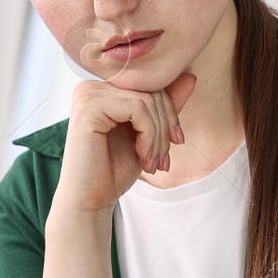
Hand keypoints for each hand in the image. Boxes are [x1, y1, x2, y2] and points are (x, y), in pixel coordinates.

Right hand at [55, 72, 194, 214]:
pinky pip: (137, 108)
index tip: (175, 143)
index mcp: (102, 90)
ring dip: (158, 136)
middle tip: (163, 160)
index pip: (149, 85)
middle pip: (150, 91)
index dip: (170, 113)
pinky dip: (149, 135)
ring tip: (153, 163)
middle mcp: (91, 87)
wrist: (90, 200)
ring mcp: (87, 95)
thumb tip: (190, 76)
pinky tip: (142, 157)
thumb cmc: (113, 171)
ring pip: (146, 100)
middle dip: (165, 127)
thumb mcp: (147, 135)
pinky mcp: (89, 107)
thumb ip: (164, 107)